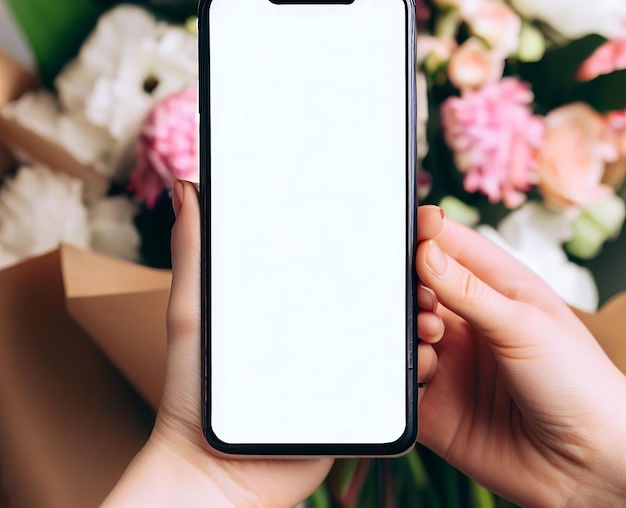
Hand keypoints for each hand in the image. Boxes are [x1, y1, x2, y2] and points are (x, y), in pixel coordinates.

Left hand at [105, 185, 441, 507]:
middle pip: (372, 288)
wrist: (215, 470)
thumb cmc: (193, 389)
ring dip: (417, 315)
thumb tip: (187, 187)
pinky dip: (415, 362)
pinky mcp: (354, 395)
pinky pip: (394, 376)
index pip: (334, 255)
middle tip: (422, 261)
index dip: (367, 234)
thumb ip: (192, 252)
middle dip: (405, 273)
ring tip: (426, 312)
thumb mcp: (192, 311)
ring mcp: (339, 358)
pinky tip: (422, 351)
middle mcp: (318, 321)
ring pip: (391, 328)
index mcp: (288, 295)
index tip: (398, 217)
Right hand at [416, 208, 625, 506]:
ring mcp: (451, 361)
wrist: (587, 470)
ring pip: (405, 330)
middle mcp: (469, 322)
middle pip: (421, 286)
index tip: (408, 224)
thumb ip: (469, 291)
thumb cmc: (579, 384)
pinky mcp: (434, 402)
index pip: (454, 247)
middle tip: (414, 290)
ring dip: (407, 325)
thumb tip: (425, 252)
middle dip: (409, 283)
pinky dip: (400, 367)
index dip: (428, 231)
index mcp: (498, 290)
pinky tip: (425, 368)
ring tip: (429, 333)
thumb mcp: (526, 326)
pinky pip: (401, 378)